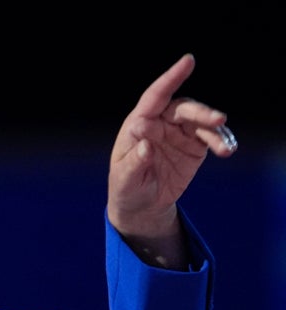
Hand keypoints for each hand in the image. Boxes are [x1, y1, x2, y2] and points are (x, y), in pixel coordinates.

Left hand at [107, 53, 237, 268]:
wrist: (142, 206)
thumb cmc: (126, 188)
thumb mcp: (125, 179)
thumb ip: (134, 163)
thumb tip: (145, 145)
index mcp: (138, 124)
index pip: (155, 96)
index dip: (171, 78)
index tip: (188, 61)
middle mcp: (160, 123)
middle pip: (183, 108)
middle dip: (201, 112)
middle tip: (218, 121)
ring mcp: (179, 133)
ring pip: (200, 122)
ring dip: (215, 130)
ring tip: (224, 147)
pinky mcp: (194, 146)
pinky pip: (210, 138)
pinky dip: (221, 141)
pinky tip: (227, 149)